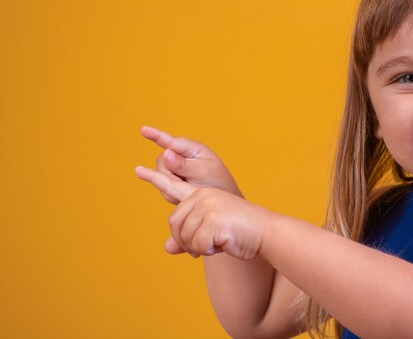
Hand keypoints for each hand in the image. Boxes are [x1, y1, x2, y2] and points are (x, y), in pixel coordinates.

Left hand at [135, 166, 267, 260]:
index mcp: (201, 195)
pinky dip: (208, 251)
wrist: (265, 232)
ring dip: (199, 247)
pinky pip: (197, 244)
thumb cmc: (240, 233)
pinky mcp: (213, 219)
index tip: (138, 169)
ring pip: (185, 236)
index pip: (173, 187)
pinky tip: (222, 244)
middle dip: (185, 241)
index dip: (155, 179)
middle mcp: (202, 196)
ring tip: (217, 242)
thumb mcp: (210, 234)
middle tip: (203, 247)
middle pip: (174, 224)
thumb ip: (189, 238)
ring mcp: (208, 206)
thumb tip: (167, 248)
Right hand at [140, 125, 241, 202]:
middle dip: (169, 173)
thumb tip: (166, 152)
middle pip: (161, 160)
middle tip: (185, 182)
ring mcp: (176, 169)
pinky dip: (170, 192)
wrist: (221, 204)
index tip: (143, 129)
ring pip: (159, 174)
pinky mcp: (173, 181)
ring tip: (189, 188)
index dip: (155, 135)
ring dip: (171, 183)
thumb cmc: (219, 184)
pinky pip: (162, 186)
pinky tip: (183, 194)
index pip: (171, 141)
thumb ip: (183, 164)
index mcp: (193, 149)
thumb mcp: (203, 172)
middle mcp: (182, 156)